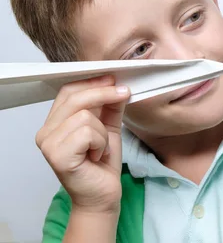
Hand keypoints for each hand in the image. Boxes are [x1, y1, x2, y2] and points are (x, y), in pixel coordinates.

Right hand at [35, 74, 130, 214]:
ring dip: (103, 131)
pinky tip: (97, 156)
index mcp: (55, 123)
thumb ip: (110, 106)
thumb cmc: (102, 165)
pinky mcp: (57, 156)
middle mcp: (46, 132)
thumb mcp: (109, 128)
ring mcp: (48, 144)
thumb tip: (118, 84)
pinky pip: (87, 133)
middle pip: (75, 97)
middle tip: (124, 93)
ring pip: (84, 116)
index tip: (114, 79)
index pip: (68, 91)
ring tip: (101, 148)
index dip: (92, 82)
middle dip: (104, 93)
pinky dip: (100, 143)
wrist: (103, 195)